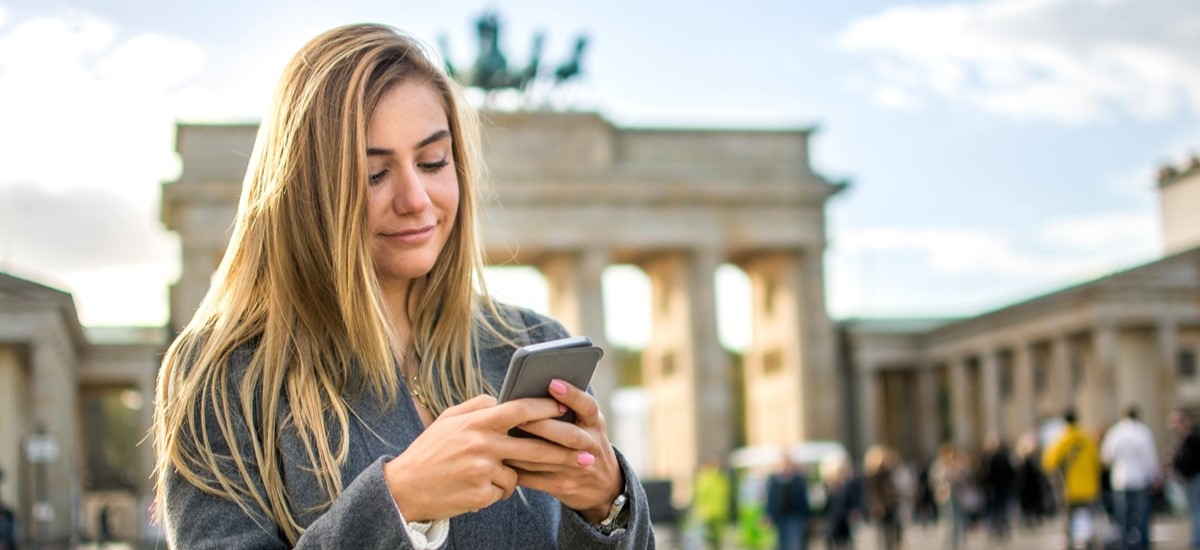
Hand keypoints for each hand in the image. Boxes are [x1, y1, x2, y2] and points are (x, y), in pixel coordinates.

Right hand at [383, 394, 574, 520]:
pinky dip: (497, 490)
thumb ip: (478, 406)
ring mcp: (482, 470)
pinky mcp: (480, 494)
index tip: (565, 408)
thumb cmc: (430, 450)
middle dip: (566, 451)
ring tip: (512, 474)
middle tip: (589, 455)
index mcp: (477, 421)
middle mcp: (482, 443)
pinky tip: (477, 487)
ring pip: (519, 472)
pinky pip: (503, 491)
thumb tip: (505, 399)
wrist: (404, 487)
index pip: (521, 410)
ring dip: (519, 474)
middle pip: (535, 446)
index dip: (546, 407)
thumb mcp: (449, 420)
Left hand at [503, 379, 624, 522]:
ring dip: (521, 448)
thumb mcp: (588, 424)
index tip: (552, 383)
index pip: (588, 407)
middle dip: (541, 426)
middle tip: (518, 417)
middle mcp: (591, 445)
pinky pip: (534, 478)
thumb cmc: (586, 443)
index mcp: (595, 424)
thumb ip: (571, 409)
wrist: (603, 485)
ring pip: (545, 457)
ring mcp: (577, 468)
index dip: (572, 395)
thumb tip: (533, 389)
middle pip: (568, 435)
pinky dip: (516, 468)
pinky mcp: (562, 486)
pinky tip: (501, 458)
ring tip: (500, 437)